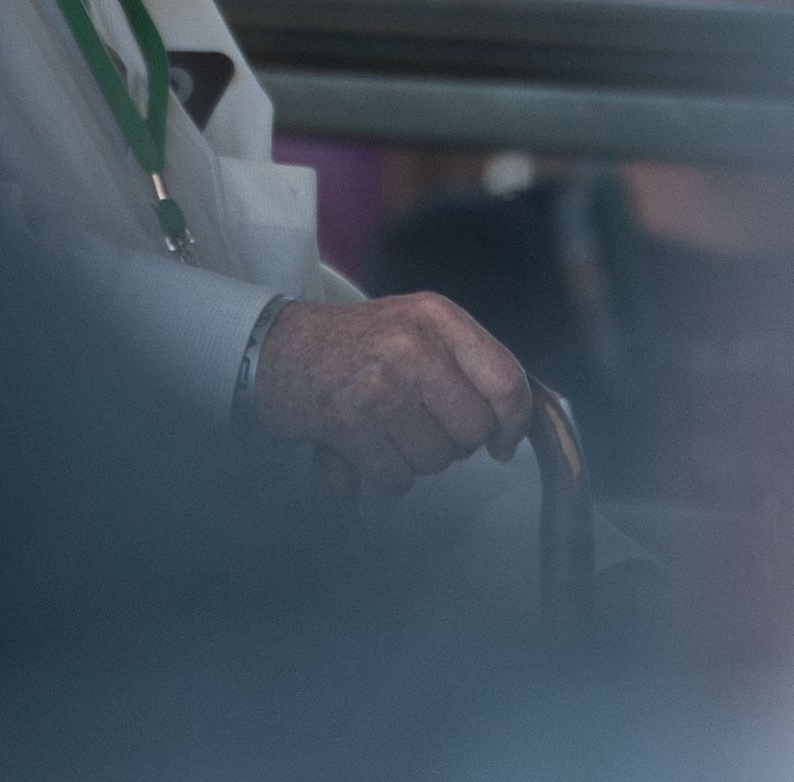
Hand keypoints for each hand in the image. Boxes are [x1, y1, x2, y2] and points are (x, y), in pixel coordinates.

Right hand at [252, 294, 530, 495]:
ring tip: (387, 425)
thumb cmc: (355, 344)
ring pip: (438, 458)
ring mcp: (380, 383)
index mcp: (436, 316)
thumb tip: (513, 425)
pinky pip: (398, 478)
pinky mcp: (350, 422)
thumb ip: (467, 362)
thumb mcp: (416, 328)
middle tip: (422, 421)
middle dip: (455, 440)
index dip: (514, 421)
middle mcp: (412, 344)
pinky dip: (385, 473)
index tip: (503, 439)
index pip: (506, 379)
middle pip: (474, 428)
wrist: (279, 350)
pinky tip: (366, 443)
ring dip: (416, 456)